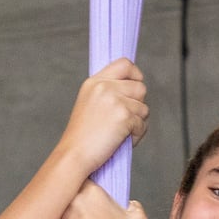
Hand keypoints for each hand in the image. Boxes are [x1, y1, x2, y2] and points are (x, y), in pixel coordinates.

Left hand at [57, 182, 147, 218]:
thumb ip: (136, 207)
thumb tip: (132, 206)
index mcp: (92, 192)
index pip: (85, 177)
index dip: (89, 185)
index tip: (95, 192)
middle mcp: (74, 200)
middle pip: (73, 192)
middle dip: (80, 199)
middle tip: (91, 210)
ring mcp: (63, 217)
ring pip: (66, 210)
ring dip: (73, 215)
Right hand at [58, 58, 148, 174]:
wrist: (74, 155)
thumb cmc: (81, 137)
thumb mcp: (88, 103)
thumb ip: (107, 92)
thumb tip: (134, 89)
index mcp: (95, 82)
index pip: (125, 64)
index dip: (136, 75)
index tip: (135, 89)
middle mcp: (105, 87)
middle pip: (140, 88)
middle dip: (138, 106)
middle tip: (125, 120)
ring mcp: (115, 100)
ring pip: (144, 108)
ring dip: (137, 123)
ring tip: (120, 134)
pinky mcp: (124, 116)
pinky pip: (142, 125)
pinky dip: (136, 136)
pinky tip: (121, 141)